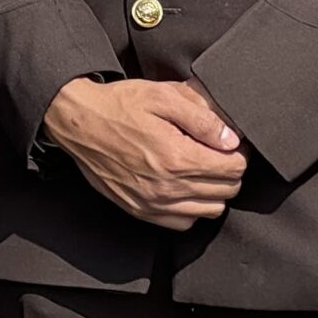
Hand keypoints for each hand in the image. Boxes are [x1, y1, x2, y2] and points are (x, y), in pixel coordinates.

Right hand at [42, 77, 244, 230]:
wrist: (77, 121)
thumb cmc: (118, 105)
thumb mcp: (161, 95)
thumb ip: (201, 117)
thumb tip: (231, 138)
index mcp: (177, 156)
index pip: (234, 168)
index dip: (239, 152)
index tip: (231, 142)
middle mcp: (168, 187)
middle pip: (227, 190)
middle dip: (230, 170)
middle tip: (218, 152)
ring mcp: (153, 203)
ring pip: (210, 210)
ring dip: (214, 190)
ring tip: (201, 168)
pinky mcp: (140, 210)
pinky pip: (184, 222)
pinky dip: (192, 208)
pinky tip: (184, 186)